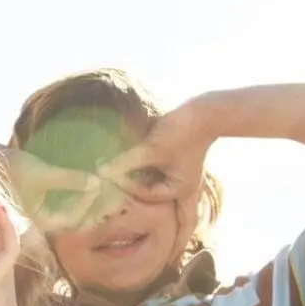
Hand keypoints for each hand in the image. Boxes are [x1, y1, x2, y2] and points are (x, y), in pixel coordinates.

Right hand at [0, 144, 108, 233]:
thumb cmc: (10, 169)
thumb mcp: (42, 173)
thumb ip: (70, 179)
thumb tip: (97, 182)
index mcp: (38, 220)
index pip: (71, 220)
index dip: (87, 204)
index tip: (97, 183)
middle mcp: (39, 220)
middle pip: (73, 220)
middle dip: (92, 207)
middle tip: (111, 194)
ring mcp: (39, 210)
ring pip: (70, 210)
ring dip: (86, 201)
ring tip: (100, 188)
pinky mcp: (39, 200)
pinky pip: (63, 201)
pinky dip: (76, 194)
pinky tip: (84, 183)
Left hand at [95, 103, 213, 204]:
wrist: (204, 109)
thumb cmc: (181, 131)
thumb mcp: (151, 149)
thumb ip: (126, 162)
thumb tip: (100, 172)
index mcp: (179, 189)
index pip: (147, 195)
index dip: (128, 186)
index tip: (110, 175)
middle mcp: (178, 185)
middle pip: (146, 189)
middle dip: (128, 181)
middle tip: (107, 176)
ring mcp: (175, 172)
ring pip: (146, 177)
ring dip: (132, 171)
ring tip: (112, 166)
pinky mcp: (170, 160)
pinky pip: (150, 167)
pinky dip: (139, 163)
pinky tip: (124, 156)